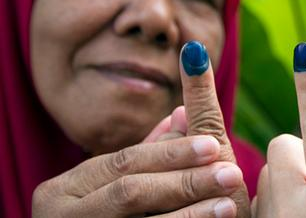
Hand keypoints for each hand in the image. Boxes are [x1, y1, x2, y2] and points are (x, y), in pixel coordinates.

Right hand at [32, 41, 248, 216]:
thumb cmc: (105, 217)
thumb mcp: (116, 184)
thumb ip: (149, 153)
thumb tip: (182, 111)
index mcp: (62, 190)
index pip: (125, 161)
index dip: (172, 152)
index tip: (214, 143)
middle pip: (131, 192)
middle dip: (185, 181)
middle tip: (232, 172)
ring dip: (189, 214)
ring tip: (228, 204)